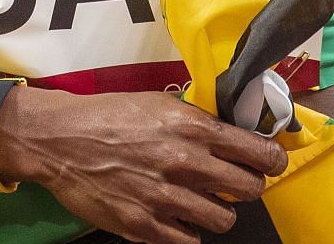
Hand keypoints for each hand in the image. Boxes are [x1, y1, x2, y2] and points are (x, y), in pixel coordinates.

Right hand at [0, 87, 287, 243]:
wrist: (61, 141)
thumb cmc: (111, 116)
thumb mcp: (160, 103)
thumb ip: (199, 121)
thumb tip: (235, 133)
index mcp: (192, 129)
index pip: (257, 152)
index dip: (272, 159)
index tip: (271, 162)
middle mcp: (184, 164)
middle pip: (249, 189)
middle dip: (248, 185)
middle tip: (238, 182)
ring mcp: (164, 200)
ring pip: (224, 219)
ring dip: (218, 210)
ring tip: (203, 200)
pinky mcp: (143, 226)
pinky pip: (188, 240)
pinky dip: (187, 230)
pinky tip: (177, 215)